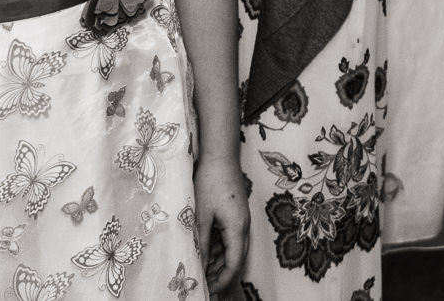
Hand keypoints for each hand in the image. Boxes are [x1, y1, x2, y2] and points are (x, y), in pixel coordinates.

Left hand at [192, 156, 248, 291]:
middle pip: (236, 257)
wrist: (220, 156)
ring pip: (232, 248)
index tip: (210, 290)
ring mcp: (240, 219)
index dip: (224, 279)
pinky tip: (205, 251)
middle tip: (204, 284)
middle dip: (221, 274)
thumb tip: (200, 264)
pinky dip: (218, 247)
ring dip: (218, 261)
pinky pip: (229, 236)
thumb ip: (202, 242)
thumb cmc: (210, 183)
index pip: (235, 263)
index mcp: (238, 228)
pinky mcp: (235, 213)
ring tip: (201, 270)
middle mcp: (243, 226)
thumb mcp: (201, 215)